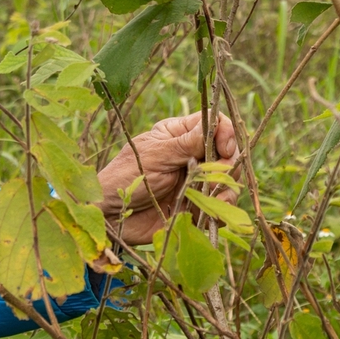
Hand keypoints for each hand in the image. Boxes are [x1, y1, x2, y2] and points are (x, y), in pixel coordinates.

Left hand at [94, 110, 238, 245]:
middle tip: (217, 178)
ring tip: (214, 199)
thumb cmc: (126, 177)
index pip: (214, 123)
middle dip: (228, 165)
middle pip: (227, 152)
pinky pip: (218, 207)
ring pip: (226, 181)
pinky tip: (207, 215)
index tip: (224, 149)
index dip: (225, 133)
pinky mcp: (196, 205)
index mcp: (179, 134)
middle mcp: (191, 154)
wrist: (111, 215)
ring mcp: (195, 180)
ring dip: (225, 190)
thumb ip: (188, 143)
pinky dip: (218, 210)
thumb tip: (217, 123)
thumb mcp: (157, 156)